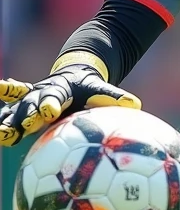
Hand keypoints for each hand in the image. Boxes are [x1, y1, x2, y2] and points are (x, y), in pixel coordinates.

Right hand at [0, 62, 140, 146]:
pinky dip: (3, 102)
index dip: (51, 104)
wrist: (75, 74)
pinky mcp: (24, 106)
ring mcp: (30, 99)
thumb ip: (113, 96)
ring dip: (7, 122)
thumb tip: (136, 104)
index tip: (50, 112)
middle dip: (26, 116)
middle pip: (31, 105)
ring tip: (2, 135)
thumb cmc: (89, 89)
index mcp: (61, 89)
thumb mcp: (100, 90)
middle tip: (20, 129)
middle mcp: (42, 92)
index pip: (55, 97)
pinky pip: (10, 106)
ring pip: (16, 110)